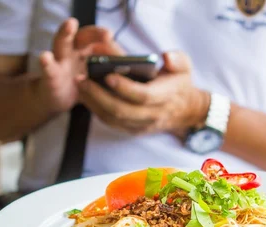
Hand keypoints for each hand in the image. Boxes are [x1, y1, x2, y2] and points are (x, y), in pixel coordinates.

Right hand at [37, 19, 122, 113]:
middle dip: (91, 32)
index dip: (100, 35)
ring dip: (65, 33)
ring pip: (61, 43)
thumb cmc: (80, 84)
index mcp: (84, 49)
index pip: (94, 37)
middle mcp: (72, 50)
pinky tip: (45, 56)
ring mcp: (59, 60)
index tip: (110, 35)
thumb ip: (108, 69)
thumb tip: (130, 69)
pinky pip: (49, 69)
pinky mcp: (50, 75)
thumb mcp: (95, 76)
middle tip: (104, 32)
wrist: (56, 98)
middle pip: (81, 36)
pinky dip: (47, 63)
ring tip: (70, 24)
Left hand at [76, 51, 209, 134]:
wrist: (184, 111)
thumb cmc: (179, 83)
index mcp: (165, 97)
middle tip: (82, 78)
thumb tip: (166, 57)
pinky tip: (85, 95)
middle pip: (122, 110)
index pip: (143, 96)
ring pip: (113, 118)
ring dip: (93, 102)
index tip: (108, 75)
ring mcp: (141, 125)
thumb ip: (177, 60)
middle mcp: (153, 115)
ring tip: (80, 84)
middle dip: (99, 95)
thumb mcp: (185, 67)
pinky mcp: (132, 130)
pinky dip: (96, 110)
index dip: (125, 87)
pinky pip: (111, 123)